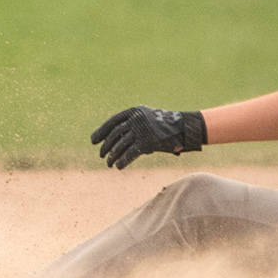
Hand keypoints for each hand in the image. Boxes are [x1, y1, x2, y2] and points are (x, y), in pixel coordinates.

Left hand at [91, 105, 206, 168]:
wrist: (183, 128)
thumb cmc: (164, 125)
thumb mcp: (147, 119)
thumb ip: (132, 124)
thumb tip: (114, 137)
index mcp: (134, 111)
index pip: (112, 122)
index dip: (101, 132)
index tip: (93, 141)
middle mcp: (135, 119)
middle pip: (115, 134)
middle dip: (106, 146)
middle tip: (101, 155)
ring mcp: (141, 130)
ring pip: (120, 145)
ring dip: (112, 156)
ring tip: (108, 163)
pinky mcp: (147, 143)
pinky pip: (130, 154)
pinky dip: (122, 161)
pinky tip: (118, 166)